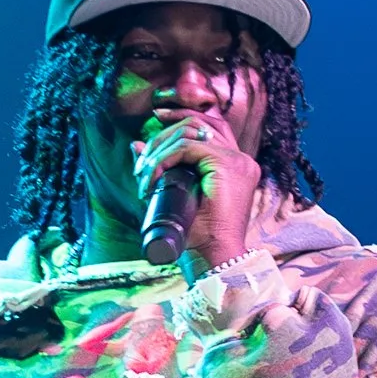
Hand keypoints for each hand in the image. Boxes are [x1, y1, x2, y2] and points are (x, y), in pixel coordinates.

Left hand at [132, 101, 260, 275]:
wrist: (213, 259)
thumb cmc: (197, 237)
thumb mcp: (174, 195)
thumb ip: (160, 168)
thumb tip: (136, 144)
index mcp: (235, 165)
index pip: (209, 126)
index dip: (180, 118)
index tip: (154, 121)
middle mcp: (241, 159)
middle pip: (198, 122)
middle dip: (163, 134)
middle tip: (141, 162)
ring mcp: (237, 161)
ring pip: (190, 131)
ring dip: (160, 147)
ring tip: (143, 173)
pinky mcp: (227, 165)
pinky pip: (186, 147)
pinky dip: (163, 158)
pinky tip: (151, 177)